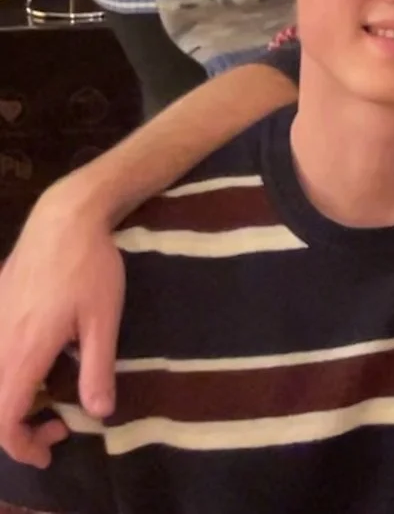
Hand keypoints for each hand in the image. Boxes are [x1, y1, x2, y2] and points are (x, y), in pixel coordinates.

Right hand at [0, 179, 126, 466]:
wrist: (63, 219)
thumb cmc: (90, 267)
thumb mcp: (104, 319)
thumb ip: (99, 368)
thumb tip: (100, 414)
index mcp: (23, 353)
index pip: (4, 420)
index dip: (21, 446)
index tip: (49, 453)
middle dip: (19, 431)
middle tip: (59, 429)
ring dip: (13, 405)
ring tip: (50, 402)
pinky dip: (8, 381)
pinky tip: (40, 370)